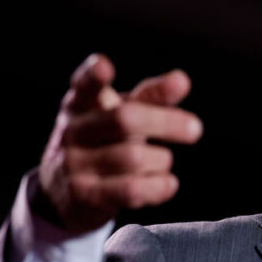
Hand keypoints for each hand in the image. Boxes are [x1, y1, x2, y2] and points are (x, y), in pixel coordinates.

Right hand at [37, 54, 202, 231]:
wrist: (66, 193)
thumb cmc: (104, 143)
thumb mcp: (121, 115)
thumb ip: (151, 97)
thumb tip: (181, 80)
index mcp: (81, 103)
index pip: (84, 85)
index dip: (92, 75)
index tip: (104, 66)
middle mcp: (73, 130)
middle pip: (124, 120)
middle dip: (165, 123)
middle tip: (195, 129)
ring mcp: (74, 163)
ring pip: (134, 157)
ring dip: (162, 160)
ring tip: (163, 161)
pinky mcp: (83, 195)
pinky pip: (130, 190)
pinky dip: (158, 187)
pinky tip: (169, 184)